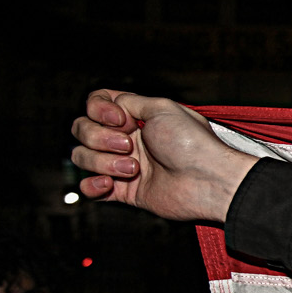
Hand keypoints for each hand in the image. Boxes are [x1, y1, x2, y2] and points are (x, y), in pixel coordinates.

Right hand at [71, 91, 257, 223]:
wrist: (208, 180)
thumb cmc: (193, 144)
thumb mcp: (163, 107)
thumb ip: (130, 101)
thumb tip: (112, 104)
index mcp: (136, 119)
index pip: (96, 105)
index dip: (99, 109)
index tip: (121, 119)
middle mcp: (128, 140)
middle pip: (83, 130)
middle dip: (99, 137)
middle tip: (129, 145)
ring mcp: (124, 165)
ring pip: (83, 157)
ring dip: (102, 161)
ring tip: (133, 168)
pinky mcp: (126, 191)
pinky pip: (90, 188)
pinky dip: (91, 185)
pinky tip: (108, 183)